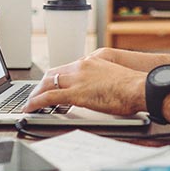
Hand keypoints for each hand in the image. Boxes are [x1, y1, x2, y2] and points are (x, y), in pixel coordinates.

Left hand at [26, 55, 146, 115]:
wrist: (139, 87)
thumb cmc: (133, 86)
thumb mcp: (115, 77)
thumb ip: (103, 80)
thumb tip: (102, 90)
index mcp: (91, 62)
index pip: (66, 68)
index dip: (55, 77)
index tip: (50, 83)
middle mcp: (81, 66)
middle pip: (53, 74)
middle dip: (41, 85)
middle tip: (36, 94)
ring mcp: (77, 79)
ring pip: (47, 84)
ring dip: (36, 94)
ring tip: (30, 103)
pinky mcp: (75, 93)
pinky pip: (49, 97)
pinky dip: (36, 102)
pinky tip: (30, 108)